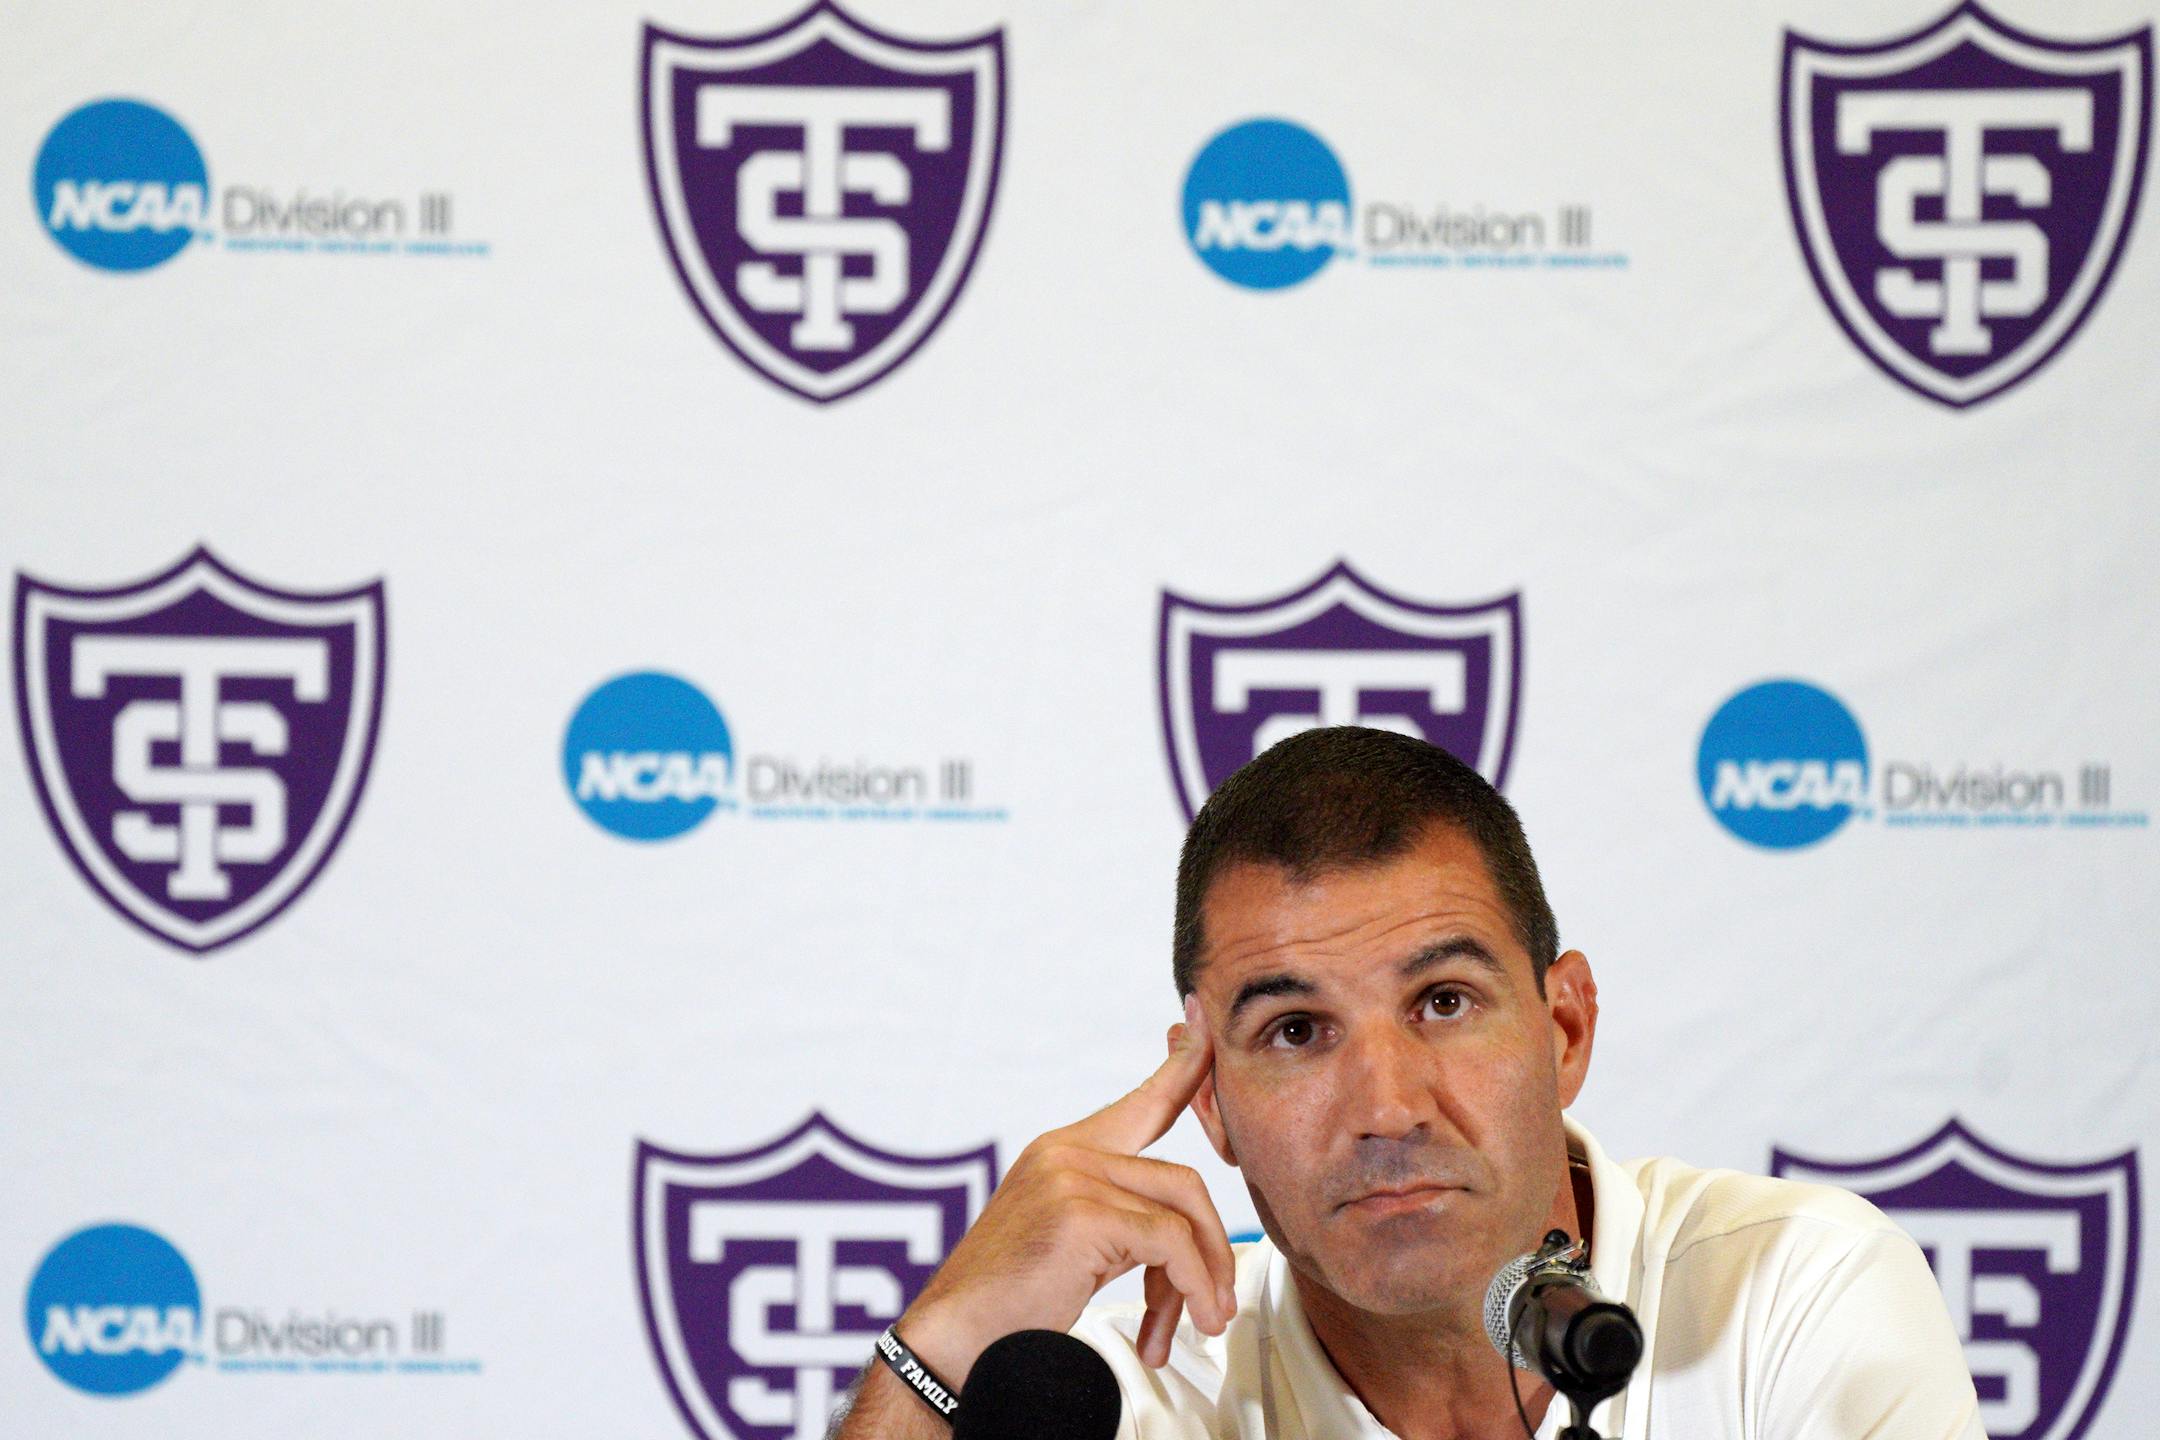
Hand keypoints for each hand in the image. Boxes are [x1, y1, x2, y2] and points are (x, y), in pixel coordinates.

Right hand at [898, 999, 1237, 1380]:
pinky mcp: (1080, 1213)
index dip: (1182, 1065)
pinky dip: (1188, 1286)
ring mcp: (1071, 1177)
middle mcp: (1066, 1152)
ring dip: (1204, 1275)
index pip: (1141, 1102)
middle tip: (1218, 1302)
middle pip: (1181, 1179)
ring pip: (1181, 1211)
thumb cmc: (1008, 1304)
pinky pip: (1168, 1243)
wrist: (952, 1340)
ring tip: (1205, 1321)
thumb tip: (1184, 1238)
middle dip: (1211, 1245)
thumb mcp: (1073, 1247)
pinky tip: (1174, 1325)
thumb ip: (1121, 1220)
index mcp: (1063, 1151)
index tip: (1203, 1024)